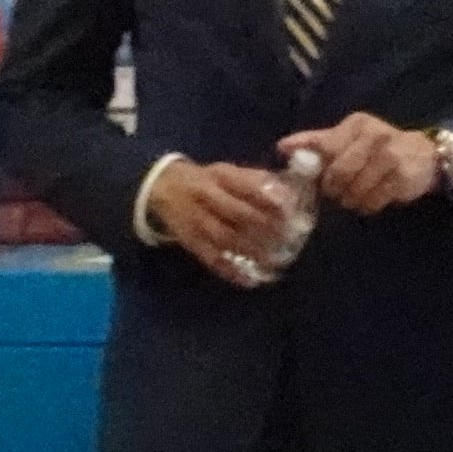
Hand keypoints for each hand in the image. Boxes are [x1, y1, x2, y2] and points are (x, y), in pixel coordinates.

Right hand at [143, 158, 300, 285]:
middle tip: (290, 240)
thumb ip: (256, 180)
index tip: (290, 211)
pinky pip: (211, 259)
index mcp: (220, 176)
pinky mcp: (191, 242)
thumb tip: (289, 195)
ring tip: (277, 262)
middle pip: (238, 214)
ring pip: (227, 238)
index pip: (246, 186)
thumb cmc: (207, 180)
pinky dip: (231, 271)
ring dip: (253, 252)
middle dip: (266, 228)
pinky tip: (251, 280)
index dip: (269, 199)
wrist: (163, 188)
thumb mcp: (228, 171)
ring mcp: (197, 222)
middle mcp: (207, 198)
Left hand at [290, 114, 445, 214]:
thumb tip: (281, 147)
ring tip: (356, 196)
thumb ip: (317, 142)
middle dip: (335, 189)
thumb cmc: (378, 147)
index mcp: (357, 124)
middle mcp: (374, 135)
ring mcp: (390, 156)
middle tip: (339, 192)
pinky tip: (373, 199)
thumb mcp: (349, 138)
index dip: (320, 170)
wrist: (425, 155)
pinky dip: (368, 206)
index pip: (326, 148)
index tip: (319, 179)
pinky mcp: (401, 177)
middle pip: (338, 173)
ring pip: (355, 189)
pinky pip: (373, 200)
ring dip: (352, 200)